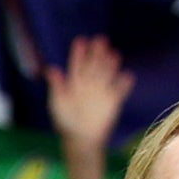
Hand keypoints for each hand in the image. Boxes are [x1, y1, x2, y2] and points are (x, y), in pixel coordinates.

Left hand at [45, 32, 129, 169]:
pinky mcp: (113, 101)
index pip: (77, 65)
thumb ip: (57, 86)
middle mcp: (89, 84)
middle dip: (97, 53)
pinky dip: (124, 84)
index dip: (79, 53)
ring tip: (113, 54)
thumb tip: (51, 69)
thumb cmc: (66, 121)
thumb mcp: (58, 103)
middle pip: (94, 65)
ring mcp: (102, 91)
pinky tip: (127, 76)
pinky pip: (120, 90)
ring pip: (107, 74)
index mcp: (74, 83)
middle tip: (101, 40)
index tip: (81, 40)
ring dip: (110, 64)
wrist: (81, 139)